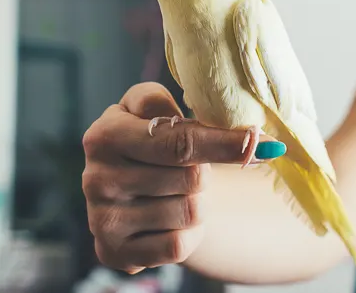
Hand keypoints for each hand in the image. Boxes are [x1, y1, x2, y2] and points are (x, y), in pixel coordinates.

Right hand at [82, 82, 284, 273]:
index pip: (178, 142)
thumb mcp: (147, 108)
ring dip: (197, 203)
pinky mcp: (115, 252)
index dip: (223, 144)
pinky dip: (187, 234)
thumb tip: (246, 136)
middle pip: (191, 178)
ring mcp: (103, 219)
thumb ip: (183, 104)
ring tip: (174, 192)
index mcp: (104, 136)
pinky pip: (178, 246)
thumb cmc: (145, 140)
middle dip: (202, 172)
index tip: (260, 144)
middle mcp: (95, 178)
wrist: (124, 189)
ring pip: (190, 213)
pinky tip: (168, 220)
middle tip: (187, 167)